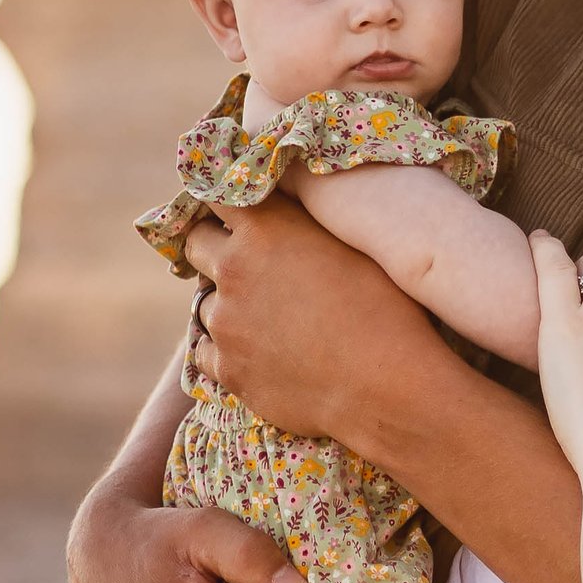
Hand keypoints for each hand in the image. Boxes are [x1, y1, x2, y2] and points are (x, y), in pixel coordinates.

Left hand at [184, 193, 444, 445]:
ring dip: (228, 304)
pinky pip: (206, 351)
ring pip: (206, 301)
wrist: (385, 387)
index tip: (234, 212)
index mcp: (265, 229)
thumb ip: (306, 224)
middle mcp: (233, 270)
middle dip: (215, 247)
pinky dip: (225, 349)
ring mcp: (225, 322)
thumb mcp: (354, 246)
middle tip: (244, 262)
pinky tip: (257, 353)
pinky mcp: (227, 368)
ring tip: (268, 320)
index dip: (224, 202)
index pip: (217, 196)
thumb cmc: (385, 310)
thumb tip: (291, 211)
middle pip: (196, 244)